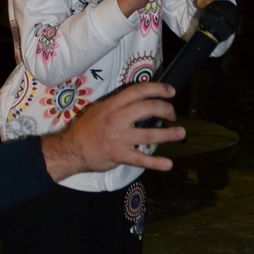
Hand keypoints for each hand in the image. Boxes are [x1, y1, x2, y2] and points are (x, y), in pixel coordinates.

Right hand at [41, 82, 185, 180]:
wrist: (72, 148)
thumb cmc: (87, 128)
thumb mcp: (101, 108)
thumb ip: (119, 104)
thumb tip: (141, 100)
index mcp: (113, 104)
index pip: (138, 90)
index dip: (157, 88)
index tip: (170, 91)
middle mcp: (117, 118)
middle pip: (148, 108)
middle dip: (165, 109)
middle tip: (173, 114)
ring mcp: (119, 137)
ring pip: (149, 133)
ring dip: (168, 134)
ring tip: (181, 133)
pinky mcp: (119, 155)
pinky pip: (140, 159)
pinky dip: (155, 162)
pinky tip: (168, 164)